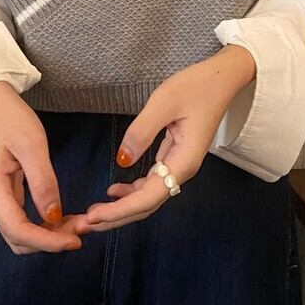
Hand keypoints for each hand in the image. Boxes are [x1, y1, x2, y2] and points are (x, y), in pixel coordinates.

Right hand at [0, 80, 86, 254]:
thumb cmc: (9, 119)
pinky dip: (43, 225)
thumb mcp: (31, 144)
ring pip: (20, 233)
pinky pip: (22, 220)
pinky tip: (64, 217)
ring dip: (48, 235)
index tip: (76, 241)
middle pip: (18, 239)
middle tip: (84, 228)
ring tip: (78, 223)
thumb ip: (42, 181)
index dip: (47, 241)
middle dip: (50, 240)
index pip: (18, 230)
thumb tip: (54, 217)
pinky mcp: (3, 196)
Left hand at [75, 44, 256, 233]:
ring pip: (148, 197)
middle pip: (147, 205)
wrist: (222, 79)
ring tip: (92, 215)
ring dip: (121, 208)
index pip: (147, 198)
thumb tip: (121, 161)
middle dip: (115, 218)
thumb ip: (141, 132)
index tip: (93, 217)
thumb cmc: (196, 87)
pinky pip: (152, 183)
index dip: (119, 211)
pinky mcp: (175, 157)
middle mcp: (183, 170)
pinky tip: (113, 192)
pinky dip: (131, 192)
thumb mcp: (164, 103)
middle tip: (83, 226)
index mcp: (183, 162)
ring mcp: (180, 165)